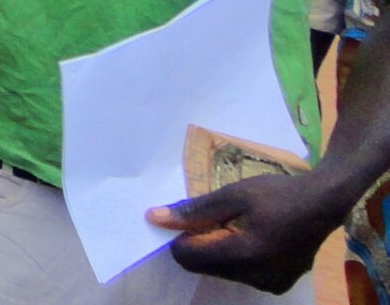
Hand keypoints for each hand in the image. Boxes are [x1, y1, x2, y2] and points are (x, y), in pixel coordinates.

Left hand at [149, 170, 340, 293]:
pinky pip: (240, 274)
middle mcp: (257, 277)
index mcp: (244, 255)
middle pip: (203, 266)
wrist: (324, 203)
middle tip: (218, 217)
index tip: (190, 216)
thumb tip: (153, 219)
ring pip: (220, 271)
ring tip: (238, 224)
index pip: (188, 257)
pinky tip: (250, 236)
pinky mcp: (277, 284)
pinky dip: (235, 256)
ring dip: (217, 249)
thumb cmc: (277, 194)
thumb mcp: (232, 194)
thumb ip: (193, 211)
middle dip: (200, 242)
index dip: (181, 236)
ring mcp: (269, 284)